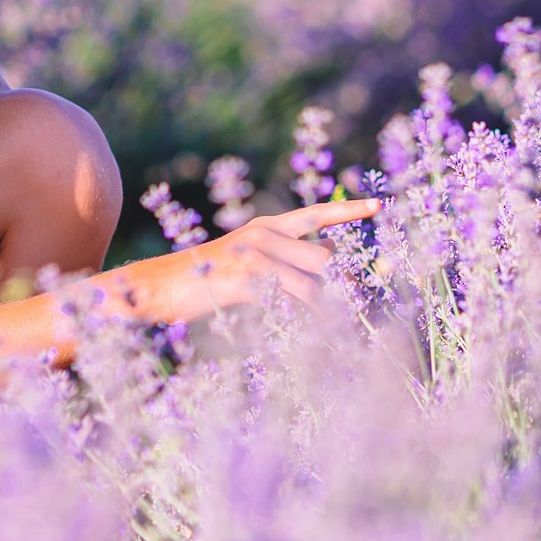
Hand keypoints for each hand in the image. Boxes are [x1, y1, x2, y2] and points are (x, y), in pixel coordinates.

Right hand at [162, 196, 380, 318]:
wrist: (160, 287)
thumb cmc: (207, 279)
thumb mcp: (249, 259)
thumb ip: (285, 257)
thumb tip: (326, 258)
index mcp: (268, 226)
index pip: (317, 213)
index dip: (349, 210)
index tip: (379, 205)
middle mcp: (264, 234)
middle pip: (324, 259)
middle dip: (337, 288)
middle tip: (347, 314)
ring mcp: (254, 255)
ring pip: (311, 285)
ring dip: (323, 313)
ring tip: (329, 334)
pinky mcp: (246, 279)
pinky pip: (289, 303)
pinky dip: (301, 323)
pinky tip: (299, 336)